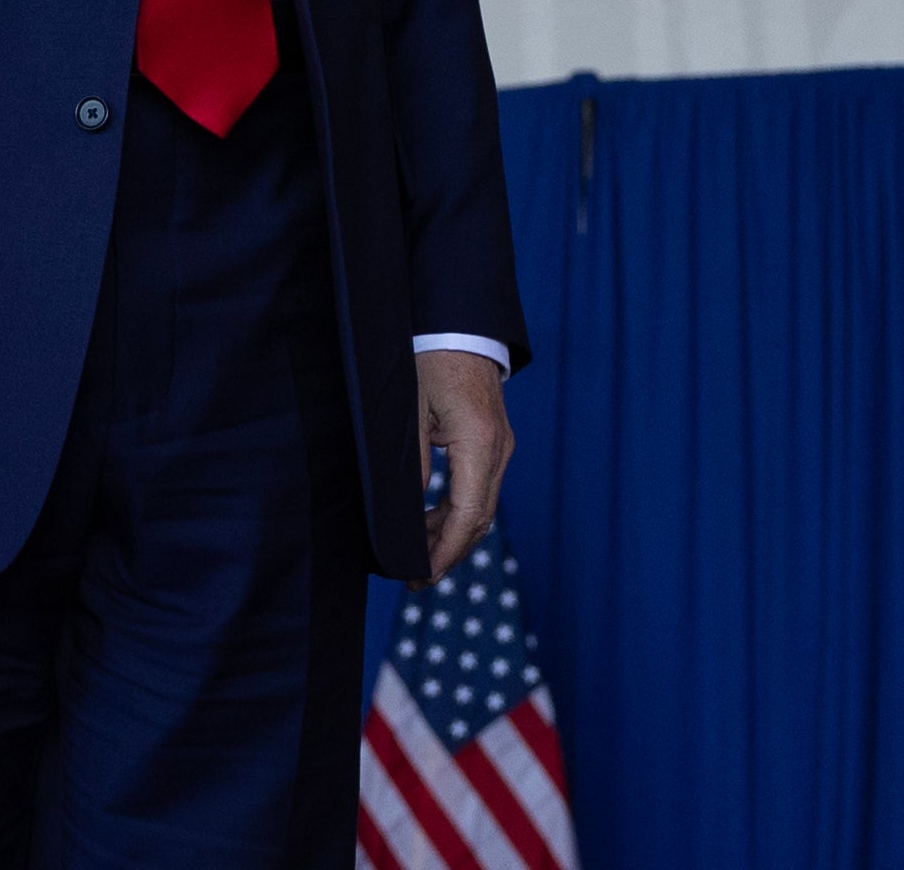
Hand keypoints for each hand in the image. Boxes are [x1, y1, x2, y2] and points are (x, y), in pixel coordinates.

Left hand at [416, 350, 512, 583]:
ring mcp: (501, 448)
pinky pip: (479, 489)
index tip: (421, 574)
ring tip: (419, 557)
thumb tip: (404, 511)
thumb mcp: (410, 411)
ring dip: (452, 534)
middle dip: (448, 552)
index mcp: (481, 445)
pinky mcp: (493, 443)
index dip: (445, 550)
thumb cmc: (428, 361)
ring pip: (481, 507)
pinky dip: (457, 512)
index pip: (468, 515)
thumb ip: (412, 463)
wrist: (459, 326)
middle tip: (415, 578)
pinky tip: (431, 523)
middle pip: (479, 519)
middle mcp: (500, 452)